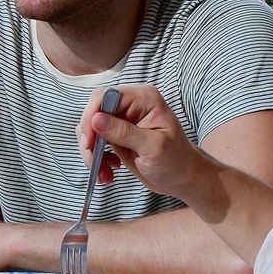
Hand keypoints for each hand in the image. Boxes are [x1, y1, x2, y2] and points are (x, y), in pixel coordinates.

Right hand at [81, 84, 209, 203]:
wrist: (181, 177)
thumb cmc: (176, 160)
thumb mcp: (153, 147)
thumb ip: (124, 133)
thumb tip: (96, 120)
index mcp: (143, 99)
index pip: (106, 96)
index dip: (92, 116)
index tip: (91, 142)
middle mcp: (130, 105)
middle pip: (93, 111)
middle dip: (90, 139)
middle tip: (94, 161)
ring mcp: (121, 120)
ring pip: (90, 129)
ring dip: (92, 153)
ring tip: (105, 172)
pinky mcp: (115, 136)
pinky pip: (94, 143)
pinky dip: (96, 159)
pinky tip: (109, 172)